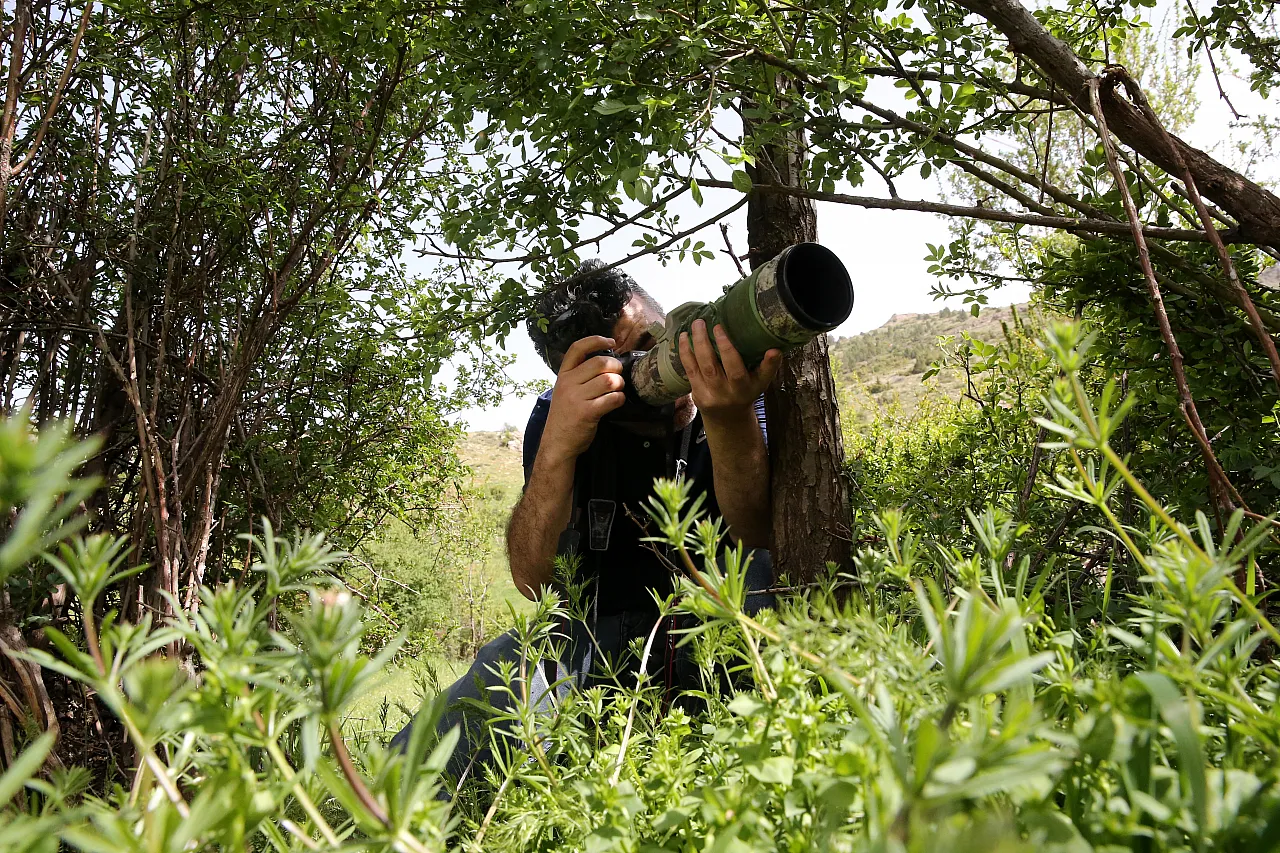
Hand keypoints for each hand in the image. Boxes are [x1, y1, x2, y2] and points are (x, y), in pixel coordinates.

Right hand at [541, 335, 625, 461]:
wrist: (557, 443)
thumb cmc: (566, 415)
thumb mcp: (565, 390)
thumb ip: (580, 376)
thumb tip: (607, 361)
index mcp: (563, 375)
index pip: (578, 348)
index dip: (596, 340)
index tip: (611, 342)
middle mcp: (568, 383)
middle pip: (600, 363)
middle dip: (616, 367)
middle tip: (618, 375)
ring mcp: (576, 398)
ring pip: (609, 380)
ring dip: (619, 384)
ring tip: (617, 390)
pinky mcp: (587, 413)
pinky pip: (612, 399)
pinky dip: (619, 399)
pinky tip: (616, 402)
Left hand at [678, 319, 780, 420]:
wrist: (728, 419)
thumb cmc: (746, 393)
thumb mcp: (761, 383)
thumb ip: (768, 367)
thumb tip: (775, 349)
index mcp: (743, 389)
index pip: (735, 370)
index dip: (727, 349)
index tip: (720, 327)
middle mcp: (724, 393)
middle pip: (712, 366)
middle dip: (705, 343)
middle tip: (702, 321)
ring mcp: (708, 394)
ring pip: (699, 367)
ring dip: (694, 344)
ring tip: (694, 324)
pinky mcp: (696, 394)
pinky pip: (689, 371)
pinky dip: (685, 353)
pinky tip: (684, 337)